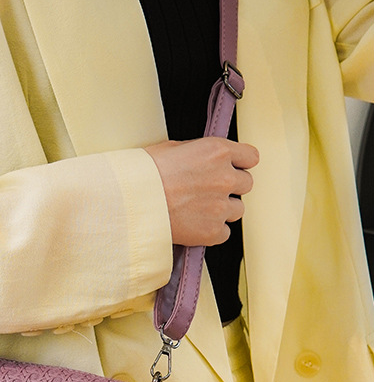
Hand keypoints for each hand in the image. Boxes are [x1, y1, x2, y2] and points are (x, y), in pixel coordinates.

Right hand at [145, 137, 259, 245]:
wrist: (129, 204)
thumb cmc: (142, 175)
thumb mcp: (171, 149)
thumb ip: (197, 153)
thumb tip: (204, 159)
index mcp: (217, 152)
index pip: (251, 157)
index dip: (240, 163)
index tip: (232, 168)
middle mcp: (225, 177)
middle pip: (246, 184)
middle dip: (230, 187)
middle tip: (207, 191)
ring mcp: (220, 206)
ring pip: (237, 210)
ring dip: (222, 210)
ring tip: (198, 209)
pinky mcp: (213, 231)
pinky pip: (224, 232)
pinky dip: (212, 230)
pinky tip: (194, 224)